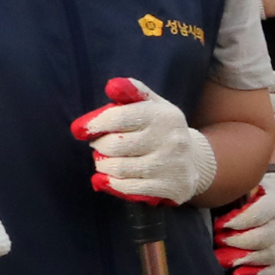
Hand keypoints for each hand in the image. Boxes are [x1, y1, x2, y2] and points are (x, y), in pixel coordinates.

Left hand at [69, 80, 216, 205]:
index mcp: (165, 115)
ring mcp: (171, 165)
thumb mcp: (153, 106)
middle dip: (99, 146)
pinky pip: (128, 188)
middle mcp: (171, 140)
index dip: (94, 124)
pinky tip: (109, 179)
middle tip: (100, 146)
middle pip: (115, 145)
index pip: (118, 117)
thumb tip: (112, 85)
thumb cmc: (161, 130)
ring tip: (104, 162)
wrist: (195, 162)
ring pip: (119, 168)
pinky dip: (112, 183)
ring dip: (103, 165)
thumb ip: (132, 92)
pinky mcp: (170, 187)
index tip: (80, 130)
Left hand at [211, 170, 274, 274]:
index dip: (238, 222)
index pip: (259, 214)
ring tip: (223, 260)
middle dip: (237, 243)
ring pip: (270, 256)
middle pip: (263, 238)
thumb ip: (234, 196)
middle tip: (219, 243)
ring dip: (245, 260)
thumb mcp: (248, 187)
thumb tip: (210, 202)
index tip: (219, 225)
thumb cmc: (257, 195)